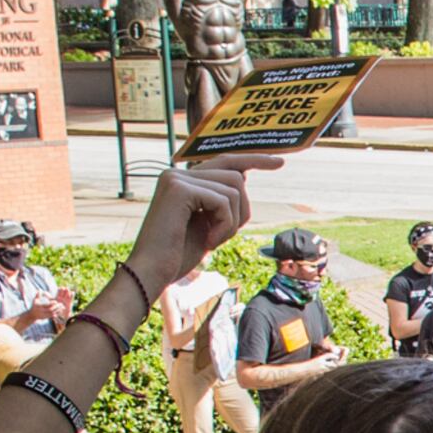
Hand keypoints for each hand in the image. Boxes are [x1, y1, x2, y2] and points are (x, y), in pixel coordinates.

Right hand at [123, 159, 268, 293]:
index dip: (255, 159)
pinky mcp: (179, 188)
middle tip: (223, 236)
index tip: (281, 162)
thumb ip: (221, 200)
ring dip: (232, 221)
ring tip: (212, 240)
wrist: (152, 272)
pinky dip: (225, 225)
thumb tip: (243, 176)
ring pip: (234, 188)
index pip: (225, 161)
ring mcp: (176, 178)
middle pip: (236, 176)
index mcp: (183, 180)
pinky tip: (208, 241)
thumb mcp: (208, 223)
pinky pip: (224, 200)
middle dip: (242, 209)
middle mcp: (177, 172)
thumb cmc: (178, 254)